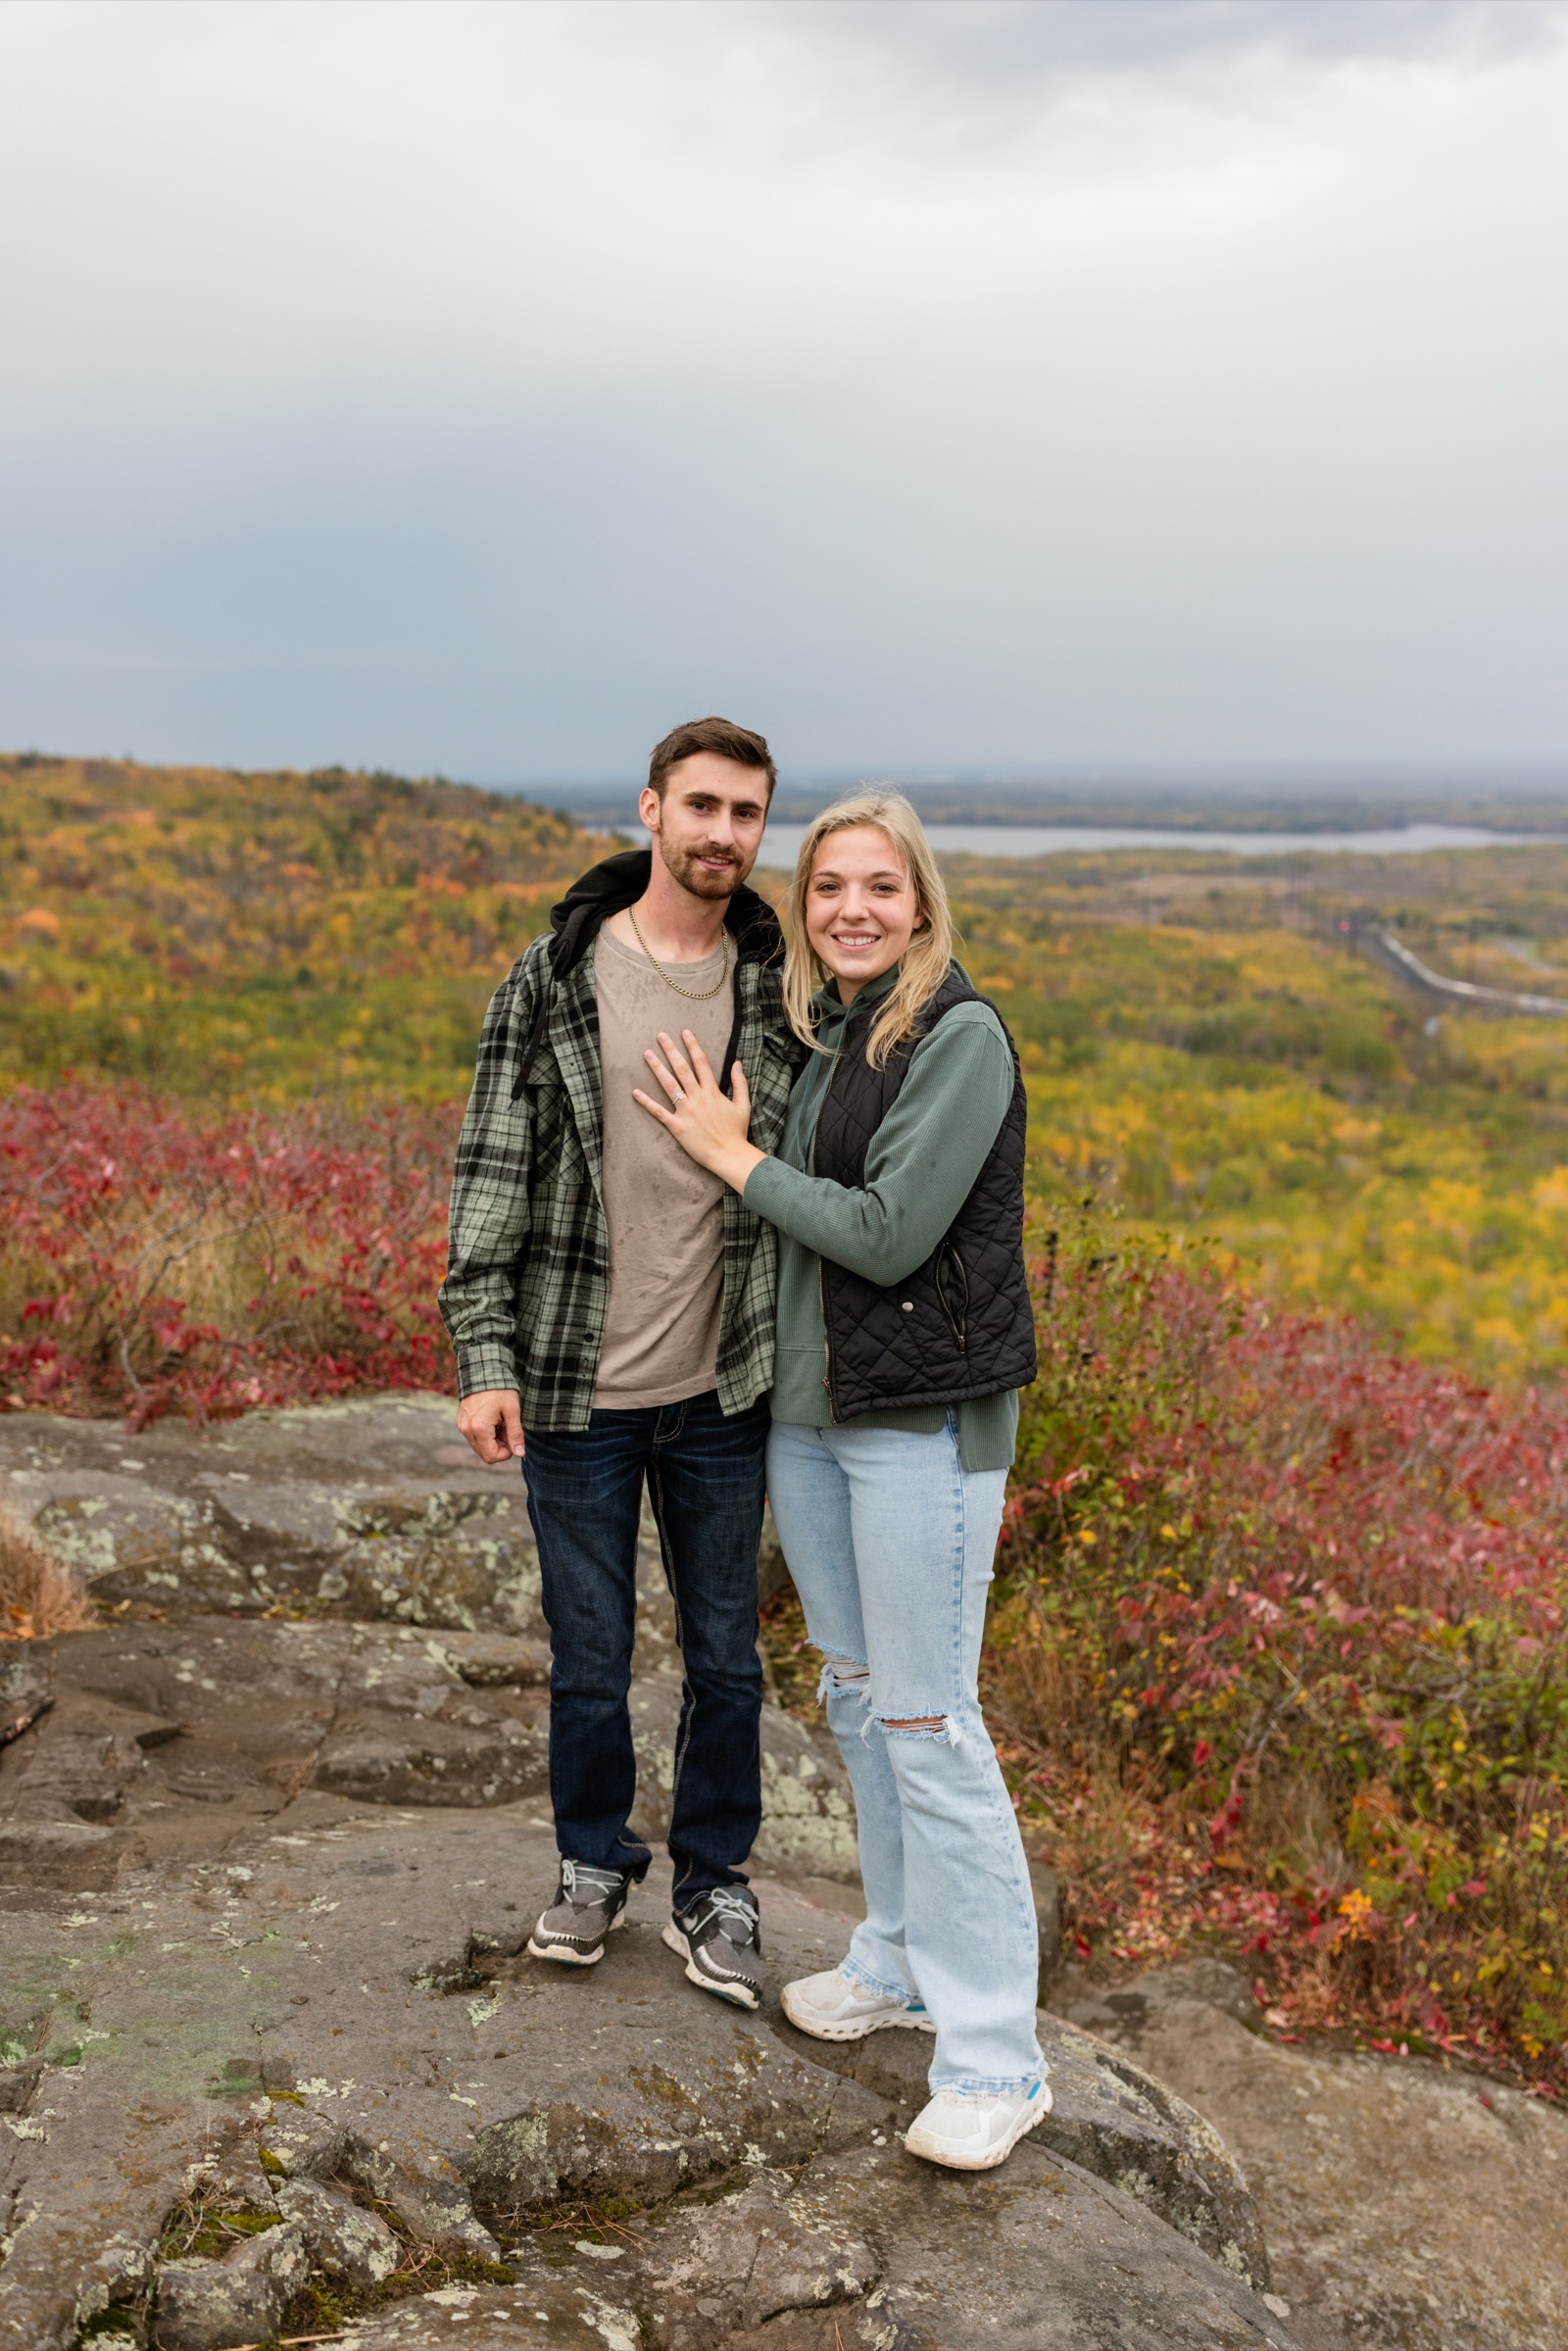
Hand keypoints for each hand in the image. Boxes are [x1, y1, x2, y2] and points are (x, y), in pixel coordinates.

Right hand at [457, 1389, 524, 1465]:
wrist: (483, 1370)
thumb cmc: (500, 1389)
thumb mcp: (512, 1411)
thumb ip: (515, 1434)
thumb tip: (520, 1454)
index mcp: (479, 1429)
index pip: (491, 1457)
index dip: (506, 1453)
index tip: (513, 1438)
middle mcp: (467, 1430)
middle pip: (485, 1453)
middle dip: (500, 1445)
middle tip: (508, 1427)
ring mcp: (462, 1426)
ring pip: (480, 1445)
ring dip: (493, 1439)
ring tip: (500, 1422)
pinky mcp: (461, 1421)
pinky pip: (474, 1436)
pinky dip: (485, 1433)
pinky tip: (492, 1419)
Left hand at [633, 1029, 766, 1192]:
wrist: (730, 1155)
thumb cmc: (737, 1132)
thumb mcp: (743, 1105)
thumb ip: (740, 1082)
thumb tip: (737, 1062)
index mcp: (713, 1092)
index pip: (701, 1063)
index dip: (692, 1045)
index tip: (685, 1031)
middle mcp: (698, 1098)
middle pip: (682, 1069)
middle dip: (670, 1050)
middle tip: (660, 1035)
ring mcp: (686, 1112)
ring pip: (668, 1085)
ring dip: (657, 1068)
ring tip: (647, 1054)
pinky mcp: (677, 1127)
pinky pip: (659, 1112)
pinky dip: (646, 1102)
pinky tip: (635, 1092)